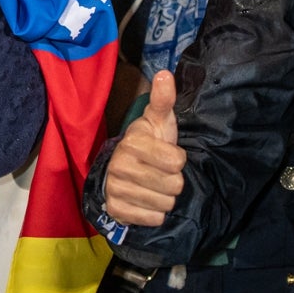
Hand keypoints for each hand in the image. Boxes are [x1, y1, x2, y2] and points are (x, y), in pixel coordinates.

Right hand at [102, 71, 186, 226]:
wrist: (122, 172)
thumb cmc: (149, 144)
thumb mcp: (159, 122)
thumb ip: (163, 100)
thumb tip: (165, 73)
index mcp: (133, 141)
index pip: (177, 161)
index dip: (178, 159)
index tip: (167, 155)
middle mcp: (120, 164)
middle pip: (173, 185)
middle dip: (173, 181)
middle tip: (161, 173)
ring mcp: (115, 188)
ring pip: (164, 203)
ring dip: (164, 197)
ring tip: (154, 186)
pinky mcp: (115, 209)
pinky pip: (153, 219)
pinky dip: (154, 213)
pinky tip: (146, 201)